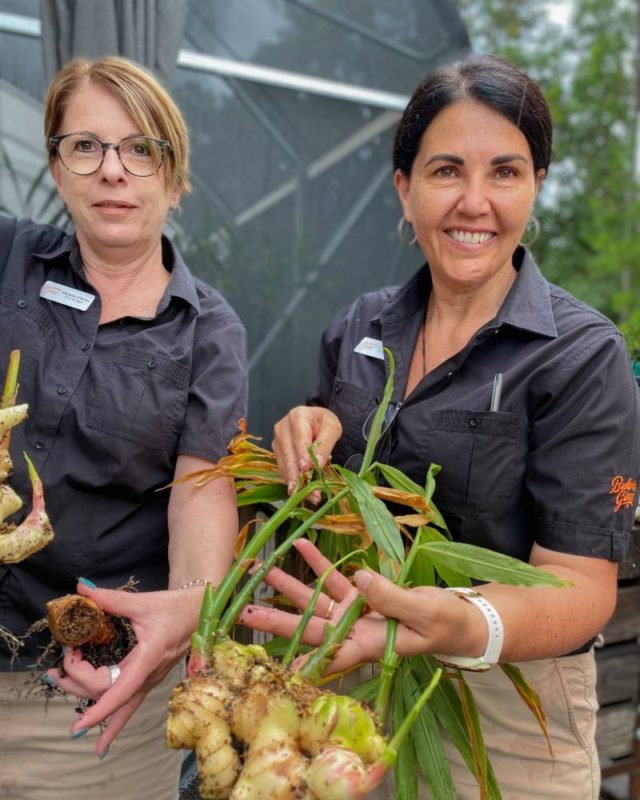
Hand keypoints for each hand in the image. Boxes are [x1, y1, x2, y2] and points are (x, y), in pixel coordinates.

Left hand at [46, 580, 202, 756]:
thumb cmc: (174, 607)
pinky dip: (112, 722)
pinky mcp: (148, 680)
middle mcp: (148, 676)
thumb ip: (110, 599)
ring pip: (115, 703)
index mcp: (148, 659)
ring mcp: (149, 681)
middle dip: (76, 685)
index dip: (100, 710)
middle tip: (54, 672)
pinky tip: (101, 743)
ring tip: (60, 684)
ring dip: (87, 700)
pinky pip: (127, 706)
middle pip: (107, 694)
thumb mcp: (142, 603)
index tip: (79, 724)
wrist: (199, 612)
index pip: (120, 691)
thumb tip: (82, 589)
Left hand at [239, 539, 478, 674]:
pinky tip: (299, 547)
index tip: (274, 667)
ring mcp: (356, 612)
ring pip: (316, 600)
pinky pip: (335, 579)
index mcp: (369, 644)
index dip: (304, 662)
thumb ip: (390, 597)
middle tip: (246, 613)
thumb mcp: (422, 613)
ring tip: (262, 570)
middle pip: (311, 627)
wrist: (458, 617)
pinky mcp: (363, 594)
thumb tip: (358, 579)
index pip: (331, 656)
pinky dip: (318, 562)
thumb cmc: (446, 623)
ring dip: (290, 585)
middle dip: (279, 620)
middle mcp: (355, 631)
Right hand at [272, 407, 341, 492]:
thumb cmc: (324, 423)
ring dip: (296, 482)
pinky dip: (293, 482)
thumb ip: (325, 444)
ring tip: (311, 496)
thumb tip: (317, 464)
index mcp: (297, 416)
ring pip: (284, 464)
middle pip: (288, 454)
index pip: (299, 437)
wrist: (315, 422)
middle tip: (310, 492)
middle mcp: (282, 427)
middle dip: (299, 475)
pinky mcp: (277, 452)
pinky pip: (283, 469)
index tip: (307, 469)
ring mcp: (277, 440)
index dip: (302, 454)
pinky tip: (303, 492)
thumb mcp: (332, 429)